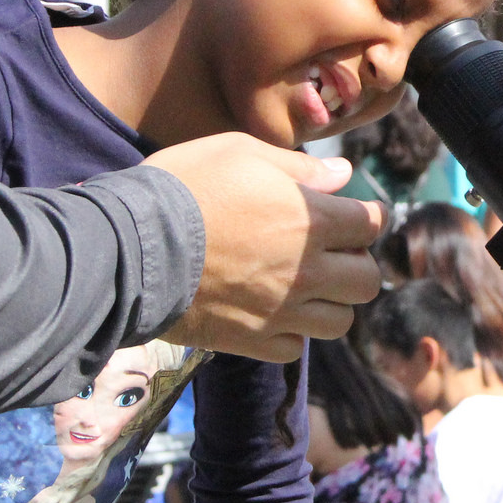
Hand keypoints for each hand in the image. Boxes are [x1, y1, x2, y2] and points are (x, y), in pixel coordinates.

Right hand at [148, 133, 383, 361]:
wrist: (131, 246)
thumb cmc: (184, 187)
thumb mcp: (240, 153)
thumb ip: (299, 167)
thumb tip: (344, 177)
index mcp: (310, 221)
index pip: (371, 225)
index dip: (368, 215)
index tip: (357, 214)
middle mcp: (306, 271)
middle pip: (367, 281)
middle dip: (357, 263)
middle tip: (334, 252)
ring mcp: (280, 311)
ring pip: (339, 323)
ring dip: (332, 303)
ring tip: (308, 287)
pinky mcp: (251, 341)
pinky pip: (294, 348)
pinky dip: (292, 333)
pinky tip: (274, 312)